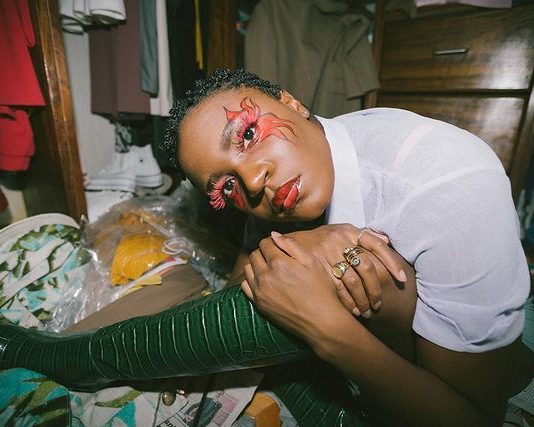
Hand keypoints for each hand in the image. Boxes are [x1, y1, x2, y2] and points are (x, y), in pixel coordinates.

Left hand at [241, 233, 352, 342]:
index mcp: (278, 262)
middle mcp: (265, 275)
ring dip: (256, 265)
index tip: (278, 246)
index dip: (272, 242)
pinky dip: (252, 280)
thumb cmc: (320, 290)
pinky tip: (263, 281)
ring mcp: (260, 290)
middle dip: (263, 252)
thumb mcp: (311, 262)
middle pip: (254, 254)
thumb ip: (290, 245)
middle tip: (275, 257)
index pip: (265, 243)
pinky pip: (245, 286)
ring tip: (270, 268)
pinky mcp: (258, 303)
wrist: (321, 320)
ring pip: (248, 269)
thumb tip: (273, 234)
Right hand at [279, 224, 406, 317]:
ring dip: (362, 299)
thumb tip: (387, 239)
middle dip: (375, 289)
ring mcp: (327, 254)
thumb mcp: (340, 231)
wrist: (288, 243)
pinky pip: (337, 288)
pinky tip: (353, 310)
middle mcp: (339, 240)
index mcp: (348, 230)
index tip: (402, 278)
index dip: (392, 262)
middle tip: (378, 304)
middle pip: (367, 267)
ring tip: (367, 311)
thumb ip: (364, 235)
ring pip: (353, 281)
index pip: (377, 245)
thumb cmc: (320, 239)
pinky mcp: (317, 268)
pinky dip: (347, 301)